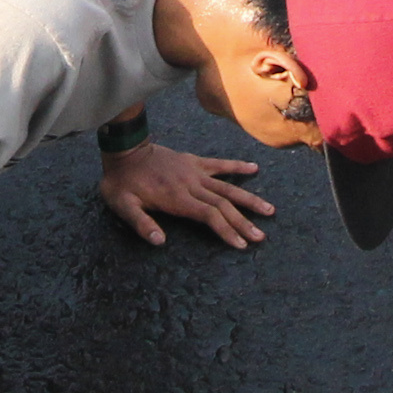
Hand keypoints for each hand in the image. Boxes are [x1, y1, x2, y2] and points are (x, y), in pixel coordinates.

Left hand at [96, 142, 273, 248]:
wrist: (124, 149)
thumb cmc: (122, 183)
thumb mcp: (123, 205)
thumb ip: (141, 223)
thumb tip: (159, 241)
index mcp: (178, 198)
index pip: (209, 216)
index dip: (226, 230)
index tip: (241, 244)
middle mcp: (192, 185)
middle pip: (224, 205)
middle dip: (244, 222)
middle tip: (261, 236)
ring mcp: (195, 171)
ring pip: (228, 186)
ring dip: (249, 198)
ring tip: (270, 209)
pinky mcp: (194, 161)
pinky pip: (219, 163)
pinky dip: (237, 165)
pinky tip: (254, 168)